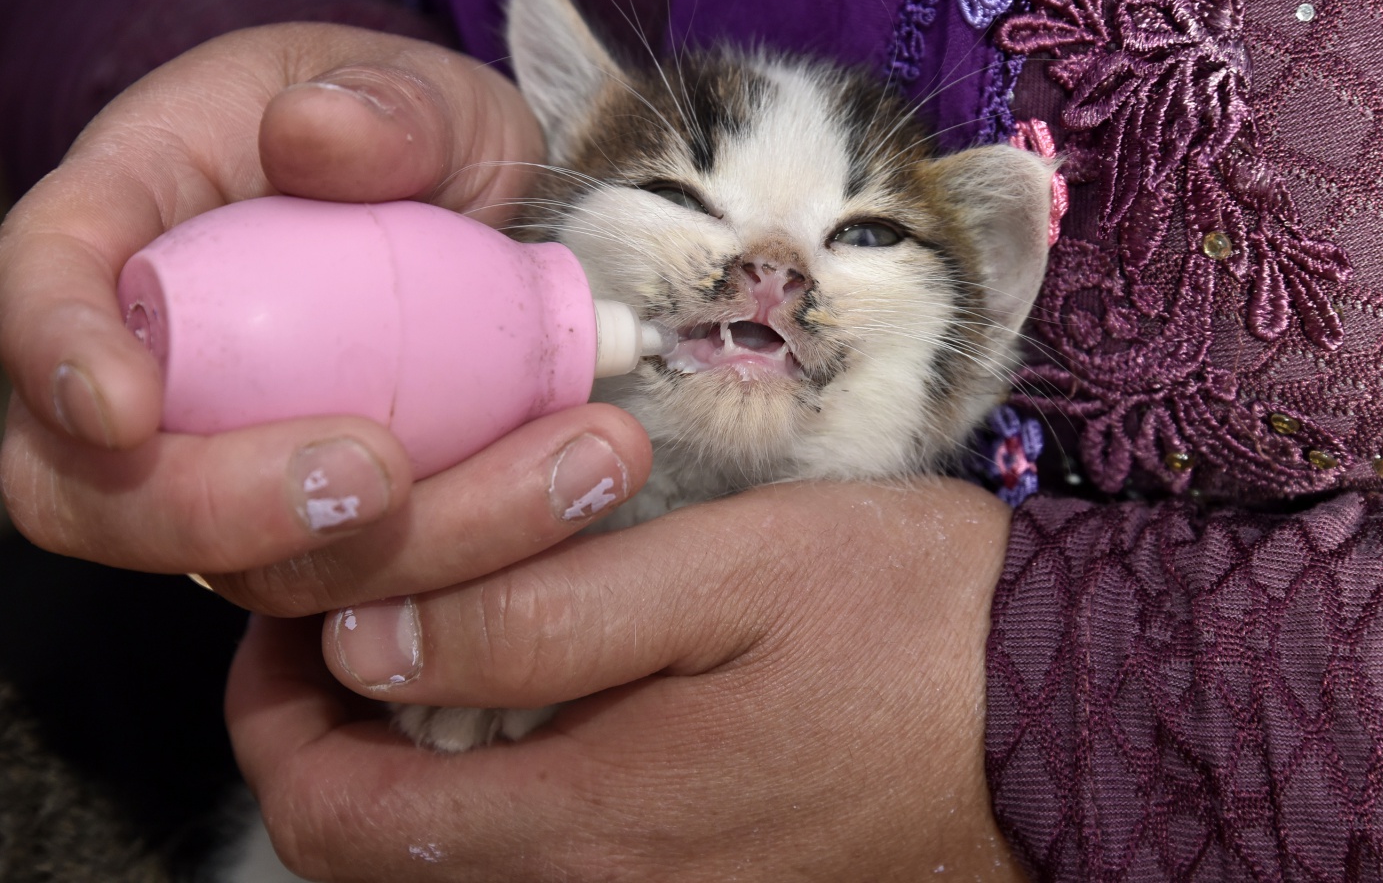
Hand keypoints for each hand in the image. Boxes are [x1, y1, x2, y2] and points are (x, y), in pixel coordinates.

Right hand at [0, 23, 654, 609]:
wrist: (470, 223)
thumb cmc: (416, 139)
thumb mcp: (426, 89)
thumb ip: (388, 99)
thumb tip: (316, 132)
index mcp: (135, 219)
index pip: (43, 278)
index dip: (56, 350)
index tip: (126, 408)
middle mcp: (154, 369)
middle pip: (100, 489)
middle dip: (223, 511)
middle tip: (383, 478)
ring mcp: (229, 467)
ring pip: (254, 565)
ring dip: (412, 547)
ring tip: (575, 468)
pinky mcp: (322, 533)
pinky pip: (370, 585)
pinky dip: (476, 564)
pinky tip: (580, 501)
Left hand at [228, 478, 1026, 881]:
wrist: (1065, 714)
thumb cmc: (910, 621)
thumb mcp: (734, 572)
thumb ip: (548, 613)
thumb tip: (372, 637)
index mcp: (592, 816)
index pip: (334, 817)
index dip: (276, 711)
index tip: (300, 602)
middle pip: (379, 850)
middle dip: (328, 728)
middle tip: (362, 601)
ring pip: (458, 856)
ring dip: (409, 750)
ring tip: (443, 630)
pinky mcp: (708, 882)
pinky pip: (547, 850)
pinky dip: (497, 774)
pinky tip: (546, 689)